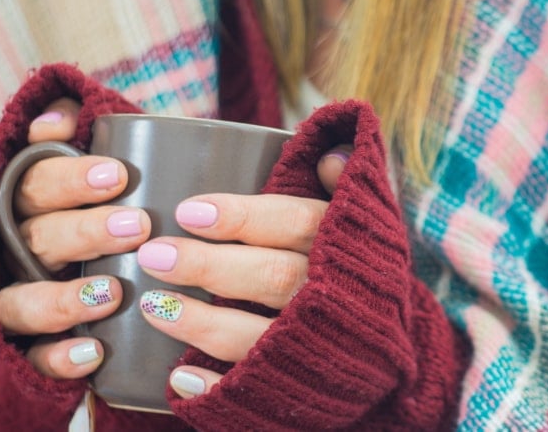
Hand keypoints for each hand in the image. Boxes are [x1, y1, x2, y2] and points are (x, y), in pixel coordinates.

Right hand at [0, 98, 148, 378]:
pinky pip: (33, 357)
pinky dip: (58, 357)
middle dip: (86, 232)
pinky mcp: (28, 345)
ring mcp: (19, 298)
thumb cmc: (103, 200)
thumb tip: (58, 119)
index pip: (36, 183)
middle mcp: (16, 250)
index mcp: (29, 203)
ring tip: (111, 293)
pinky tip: (94, 352)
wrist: (91, 268)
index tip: (119, 174)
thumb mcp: (93, 159)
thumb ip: (76, 127)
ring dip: (64, 298)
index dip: (70, 177)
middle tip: (137, 226)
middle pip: (38, 238)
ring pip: (24, 302)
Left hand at [136, 146, 352, 399]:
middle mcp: (334, 295)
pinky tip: (180, 377)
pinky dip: (218, 385)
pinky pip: (257, 391)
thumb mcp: (363, 223)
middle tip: (154, 253)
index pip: (295, 222)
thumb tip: (330, 155)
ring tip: (153, 304)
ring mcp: (316, 345)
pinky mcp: (301, 387)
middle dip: (209, 266)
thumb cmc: (358, 270)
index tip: (188, 211)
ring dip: (202, 322)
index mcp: (345, 245)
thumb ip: (342, 187)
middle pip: (272, 277)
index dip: (242, 216)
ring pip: (257, 336)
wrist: (394, 352)